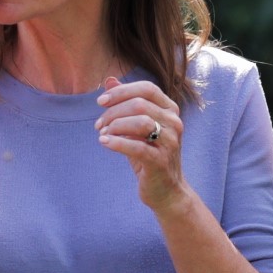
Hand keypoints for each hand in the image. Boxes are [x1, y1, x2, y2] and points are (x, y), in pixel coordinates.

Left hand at [97, 75, 188, 212]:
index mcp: (170, 110)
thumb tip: (109, 80)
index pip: (147, 89)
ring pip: (140, 122)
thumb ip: (125, 103)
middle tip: (98, 124)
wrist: (166, 191)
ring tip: (102, 134)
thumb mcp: (136, 128)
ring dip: (115, 125)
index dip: (122, 91)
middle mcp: (174, 123)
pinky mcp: (161, 162)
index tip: (101, 101)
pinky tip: (104, 142)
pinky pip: (137, 147)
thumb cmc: (149, 155)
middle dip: (113, 111)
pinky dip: (117, 142)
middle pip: (140, 104)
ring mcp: (170, 142)